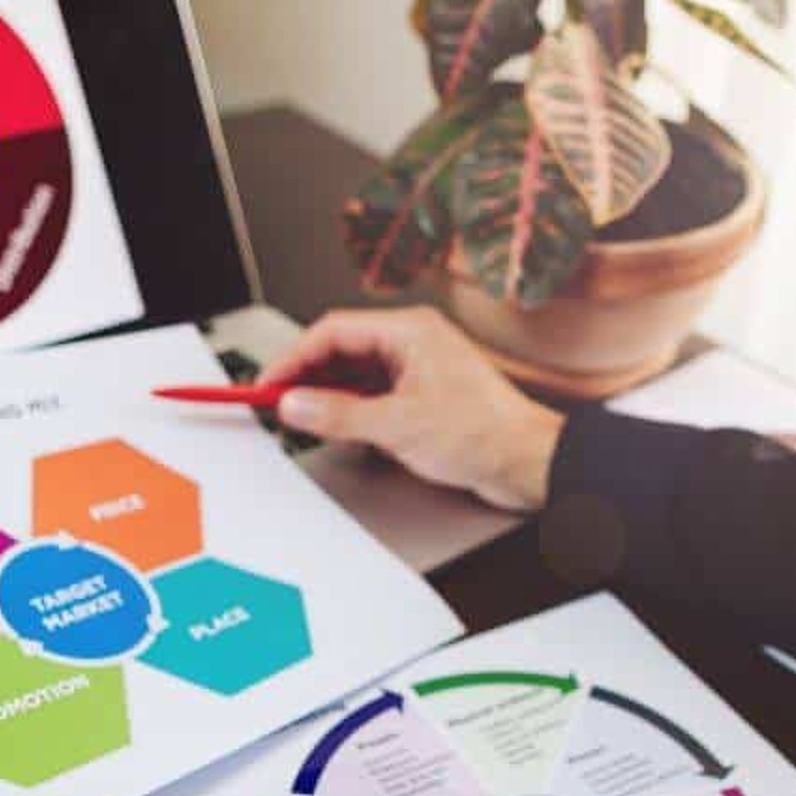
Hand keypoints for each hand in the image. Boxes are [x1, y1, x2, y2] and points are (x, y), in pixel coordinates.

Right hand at [266, 306, 565, 512]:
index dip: (294, 358)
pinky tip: (338, 427)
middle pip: (342, 350)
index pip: (334, 331)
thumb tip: (297, 404)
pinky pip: (374, 396)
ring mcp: (419, 371)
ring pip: (357, 375)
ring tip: (301, 417)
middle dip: (307, 376)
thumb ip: (340, 414)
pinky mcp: (423, 399)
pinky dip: (351, 410)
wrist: (527, 464)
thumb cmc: (486, 433)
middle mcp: (414, 344)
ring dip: (328, 395)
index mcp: (410, 331)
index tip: (268, 383)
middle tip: (276, 401)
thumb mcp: (398, 425)